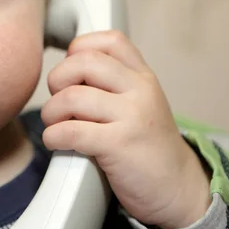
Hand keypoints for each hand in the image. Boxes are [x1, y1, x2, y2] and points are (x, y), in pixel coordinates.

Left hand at [41, 31, 210, 228]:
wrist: (177, 188)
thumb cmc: (147, 145)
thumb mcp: (141, 102)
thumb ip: (115, 81)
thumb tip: (67, 67)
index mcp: (143, 76)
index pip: (110, 40)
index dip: (80, 48)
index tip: (71, 69)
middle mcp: (140, 90)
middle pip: (84, 62)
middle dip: (58, 78)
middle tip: (57, 98)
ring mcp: (132, 116)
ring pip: (72, 97)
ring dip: (51, 111)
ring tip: (54, 123)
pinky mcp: (120, 145)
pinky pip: (71, 131)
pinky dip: (53, 135)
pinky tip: (56, 141)